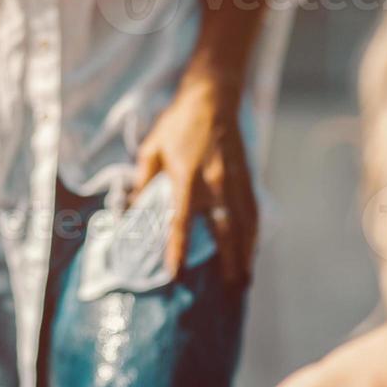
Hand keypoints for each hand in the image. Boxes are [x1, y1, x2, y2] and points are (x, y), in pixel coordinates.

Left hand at [133, 77, 256, 286]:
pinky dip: (254, 233)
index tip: (176, 275)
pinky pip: (253, 211)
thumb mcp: (152, 149)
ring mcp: (235, 180)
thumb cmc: (178, 123)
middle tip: (232, 288)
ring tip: (246, 278)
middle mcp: (215, 183)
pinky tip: (253, 248)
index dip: (178, 250)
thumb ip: (142, 181)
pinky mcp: (247, 176)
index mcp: (187, 177)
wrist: (213, 97)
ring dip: (246, 252)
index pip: (182, 222)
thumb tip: (132, 212)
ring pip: (245, 224)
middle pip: (225, 230)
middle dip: (229, 261)